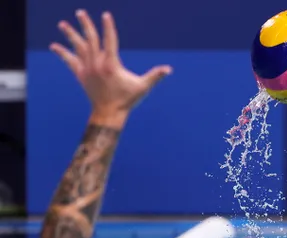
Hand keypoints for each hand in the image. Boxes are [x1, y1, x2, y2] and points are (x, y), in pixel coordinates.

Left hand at [50, 10, 171, 119]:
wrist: (109, 113)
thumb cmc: (127, 100)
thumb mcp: (142, 87)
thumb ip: (155, 76)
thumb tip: (169, 69)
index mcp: (111, 64)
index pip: (109, 40)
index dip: (108, 27)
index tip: (105, 15)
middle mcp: (97, 63)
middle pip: (90, 39)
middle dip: (85, 24)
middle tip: (80, 12)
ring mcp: (87, 68)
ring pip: (78, 47)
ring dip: (70, 35)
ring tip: (62, 24)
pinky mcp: (81, 75)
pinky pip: (70, 61)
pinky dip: (62, 53)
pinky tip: (54, 46)